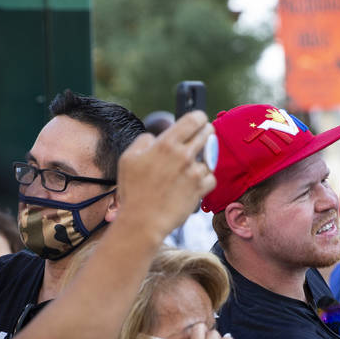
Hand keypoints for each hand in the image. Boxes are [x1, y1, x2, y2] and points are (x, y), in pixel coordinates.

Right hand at [115, 111, 215, 241]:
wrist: (143, 221)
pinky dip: (205, 179)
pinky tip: (195, 182)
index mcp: (166, 144)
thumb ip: (143, 141)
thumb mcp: (128, 158)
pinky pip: (211, 178)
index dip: (199, 117)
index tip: (198, 120)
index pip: (193, 119)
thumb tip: (154, 138)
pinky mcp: (200, 189)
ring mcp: (194, 173)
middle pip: (207, 134)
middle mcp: (183, 155)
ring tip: (192, 165)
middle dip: (206, 133)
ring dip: (204, 159)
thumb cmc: (133, 190)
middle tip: (202, 137)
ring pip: (210, 157)